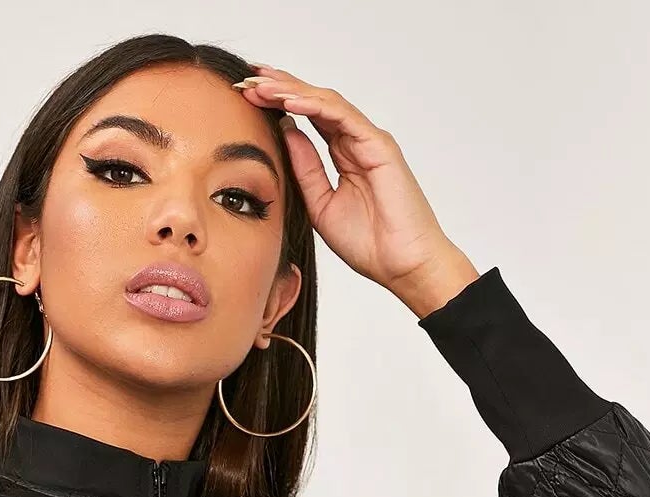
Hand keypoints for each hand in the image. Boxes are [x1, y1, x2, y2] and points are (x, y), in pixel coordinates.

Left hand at [234, 63, 477, 314]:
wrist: (402, 266)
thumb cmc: (370, 244)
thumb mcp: (321, 205)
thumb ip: (305, 170)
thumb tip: (286, 132)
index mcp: (344, 155)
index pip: (308, 119)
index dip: (278, 105)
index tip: (247, 97)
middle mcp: (356, 141)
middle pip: (314, 103)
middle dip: (280, 88)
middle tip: (247, 78)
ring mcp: (369, 140)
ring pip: (325, 103)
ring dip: (292, 91)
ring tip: (261, 84)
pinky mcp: (379, 145)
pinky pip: (343, 117)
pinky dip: (315, 107)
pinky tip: (289, 102)